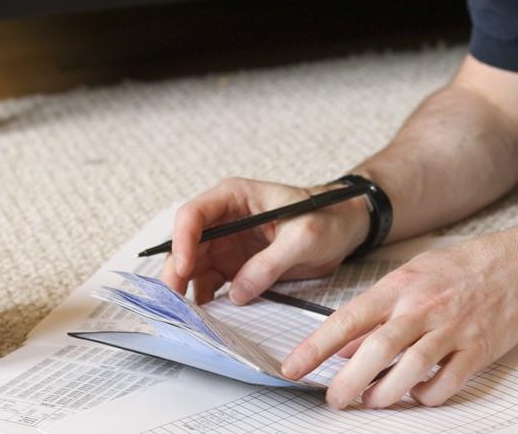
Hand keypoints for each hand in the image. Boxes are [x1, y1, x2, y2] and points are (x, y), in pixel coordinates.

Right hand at [162, 177, 369, 303]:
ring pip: (194, 269)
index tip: (185, 268)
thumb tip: (237, 293)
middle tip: (173, 305)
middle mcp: (223, 220)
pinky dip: (207, 302)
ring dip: (188, 292)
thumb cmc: (328, 217)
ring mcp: (227, 245)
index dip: (183, 241)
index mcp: (234, 197)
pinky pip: (212, 285)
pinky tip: (207, 320)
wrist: (345, 228)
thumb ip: (270, 263)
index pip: (194, 215)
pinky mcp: (235, 267)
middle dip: (177, 274)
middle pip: (186, 246)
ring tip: (188, 320)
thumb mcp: (304, 237)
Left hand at [280, 224, 517, 408]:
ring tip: (373, 401)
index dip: (316, 347)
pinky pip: (446, 383)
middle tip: (334, 400)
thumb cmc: (465, 267)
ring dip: (385, 394)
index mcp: (401, 286)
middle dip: (347, 383)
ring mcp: (452, 329)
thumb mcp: (415, 276)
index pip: (348, 319)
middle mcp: (423, 307)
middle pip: (375, 351)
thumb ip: (381, 310)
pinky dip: (427, 396)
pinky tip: (419, 394)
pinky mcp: (478, 349)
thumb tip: (348, 346)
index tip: (292, 368)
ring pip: (409, 371)